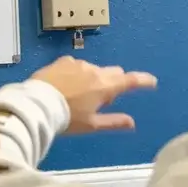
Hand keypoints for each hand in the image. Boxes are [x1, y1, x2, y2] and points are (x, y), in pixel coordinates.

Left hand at [30, 56, 156, 133]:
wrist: (35, 104)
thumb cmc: (66, 118)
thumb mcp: (91, 124)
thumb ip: (113, 122)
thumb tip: (131, 122)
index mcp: (105, 86)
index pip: (130, 80)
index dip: (143, 80)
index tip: (151, 81)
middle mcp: (93, 70)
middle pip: (112, 73)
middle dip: (112, 83)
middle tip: (100, 100)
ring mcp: (76, 64)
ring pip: (92, 69)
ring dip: (92, 79)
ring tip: (77, 96)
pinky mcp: (60, 62)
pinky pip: (75, 66)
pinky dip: (76, 74)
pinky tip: (65, 85)